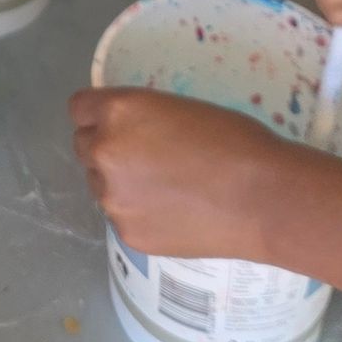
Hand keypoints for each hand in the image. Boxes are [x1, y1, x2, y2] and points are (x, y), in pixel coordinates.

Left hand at [70, 87, 292, 262]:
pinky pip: (121, 216)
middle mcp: (105, 152)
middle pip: (83, 146)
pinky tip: (174, 212)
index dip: (97, 115)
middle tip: (144, 157)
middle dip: (106, 148)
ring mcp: (113, 198)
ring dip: (120, 182)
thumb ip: (139, 118)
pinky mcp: (127, 233)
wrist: (261, 199)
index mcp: (118, 112)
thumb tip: (127, 131)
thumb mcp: (178, 108)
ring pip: (100, 184)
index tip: (115, 123)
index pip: (79, 108)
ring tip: (165, 188)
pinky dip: (139, 212)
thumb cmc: (233, 140)